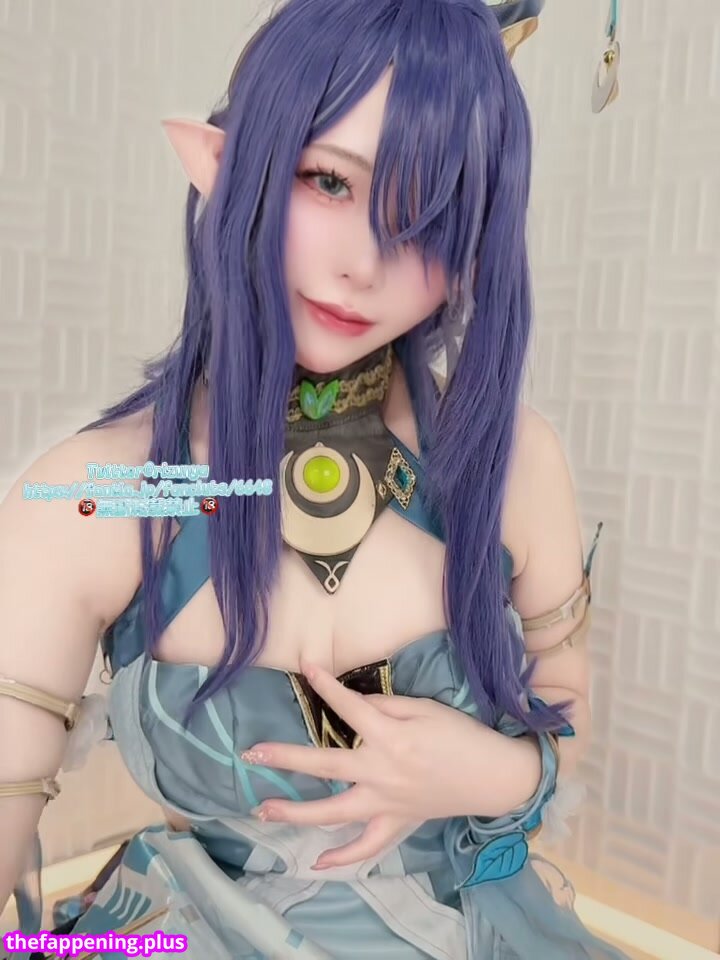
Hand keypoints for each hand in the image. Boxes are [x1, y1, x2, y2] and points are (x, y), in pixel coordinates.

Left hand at [240, 658, 498, 868]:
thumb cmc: (461, 736)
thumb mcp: (426, 709)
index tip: (304, 666)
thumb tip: (354, 703)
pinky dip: (342, 859)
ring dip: (296, 812)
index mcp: (391, 738)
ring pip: (334, 813)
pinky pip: (365, 848)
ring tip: (263, 810)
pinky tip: (317, 865)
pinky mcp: (397, 825)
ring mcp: (386, 804)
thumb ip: (387, 706)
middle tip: (252, 752)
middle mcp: (382, 773)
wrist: (494, 776)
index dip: (325, 685)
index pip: (349, 707)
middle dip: (287, 757)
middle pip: (325, 766)